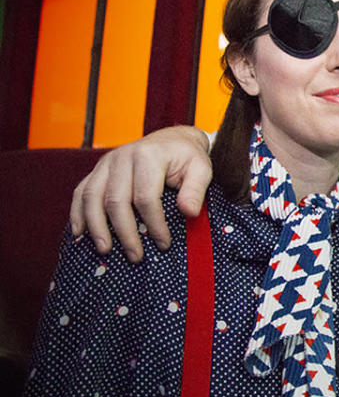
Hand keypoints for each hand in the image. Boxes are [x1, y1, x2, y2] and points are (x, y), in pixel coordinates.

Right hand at [69, 126, 211, 260]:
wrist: (172, 140)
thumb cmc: (187, 158)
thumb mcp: (201, 168)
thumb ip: (196, 189)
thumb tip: (189, 212)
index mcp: (148, 156)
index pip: (146, 197)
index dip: (154, 224)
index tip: (164, 244)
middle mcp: (122, 157)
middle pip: (116, 200)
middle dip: (125, 232)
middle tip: (135, 256)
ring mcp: (106, 163)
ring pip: (92, 197)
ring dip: (97, 227)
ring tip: (106, 250)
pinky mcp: (97, 170)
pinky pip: (81, 192)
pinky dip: (78, 214)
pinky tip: (80, 233)